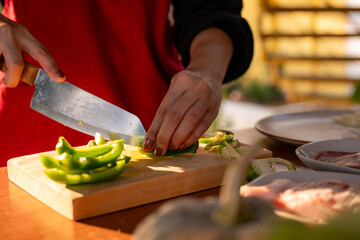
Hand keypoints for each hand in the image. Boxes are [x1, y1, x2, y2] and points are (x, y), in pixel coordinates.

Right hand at [0, 14, 64, 86]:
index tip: (61, 79)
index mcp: (24, 34)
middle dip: (13, 79)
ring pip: (1, 66)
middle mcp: (11, 35)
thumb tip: (25, 75)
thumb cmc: (1, 32)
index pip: (41, 52)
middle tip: (10, 83)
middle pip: (16, 65)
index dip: (52, 67)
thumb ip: (22, 53)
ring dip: (0, 70)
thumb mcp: (15, 37)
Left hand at [143, 27, 233, 155]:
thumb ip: (165, 110)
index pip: (165, 109)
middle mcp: (196, 88)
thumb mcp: (174, 89)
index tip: (148, 144)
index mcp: (181, 82)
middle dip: (165, 136)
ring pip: (190, 122)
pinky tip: (182, 144)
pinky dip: (191, 138)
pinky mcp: (215, 110)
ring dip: (178, 139)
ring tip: (170, 147)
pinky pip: (202, 127)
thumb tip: (153, 137)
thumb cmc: (186, 85)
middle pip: (176, 116)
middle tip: (159, 150)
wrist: (209, 74)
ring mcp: (208, 99)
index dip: (155, 129)